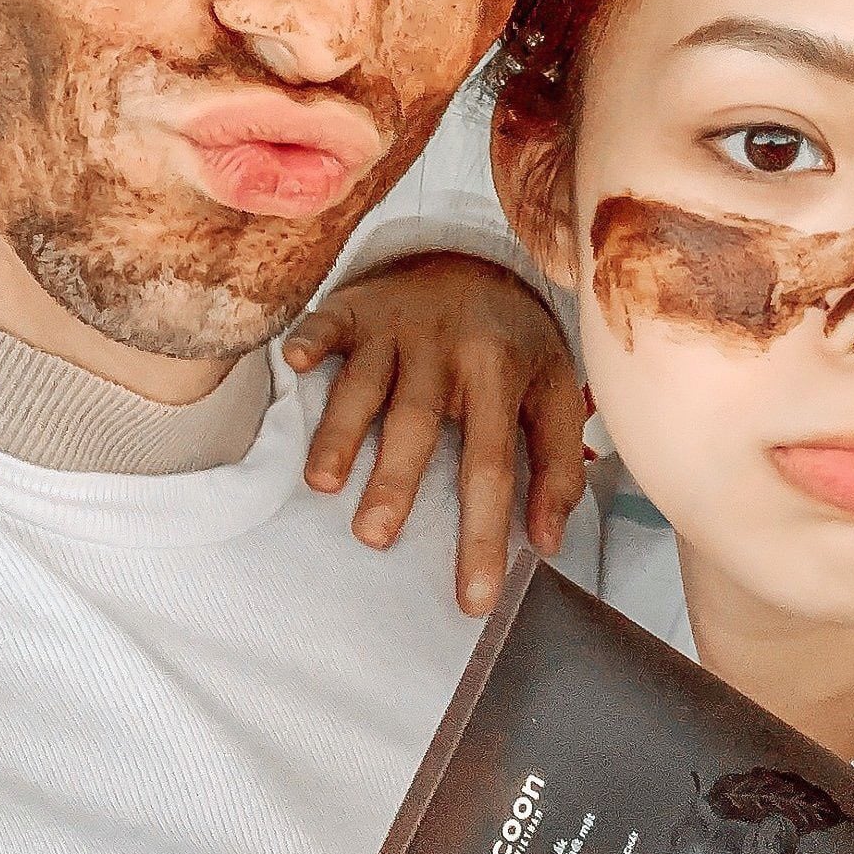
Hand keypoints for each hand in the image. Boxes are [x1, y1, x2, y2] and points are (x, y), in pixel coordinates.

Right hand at [282, 253, 585, 616]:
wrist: (477, 252)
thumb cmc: (515, 343)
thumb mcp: (556, 394)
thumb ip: (558, 467)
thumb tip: (547, 544)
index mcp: (502, 375)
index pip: (492, 465)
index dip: (482, 534)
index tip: (473, 600)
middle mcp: (448, 349)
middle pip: (419, 423)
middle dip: (396, 480)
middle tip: (374, 538)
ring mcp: (398, 325)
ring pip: (365, 384)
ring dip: (341, 431)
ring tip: (322, 485)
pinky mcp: (357, 306)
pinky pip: (328, 322)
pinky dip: (310, 340)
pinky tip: (295, 362)